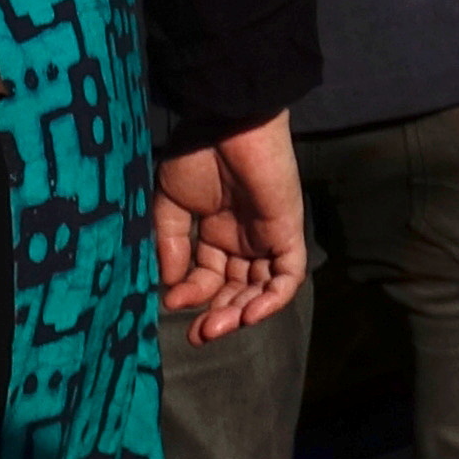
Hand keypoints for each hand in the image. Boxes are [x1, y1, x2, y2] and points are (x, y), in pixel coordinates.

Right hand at [155, 113, 310, 344]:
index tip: (170, 303)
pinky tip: (248, 315)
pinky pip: (288, 275)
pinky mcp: (288, 232)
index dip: (192, 296)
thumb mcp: (169, 205)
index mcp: (215, 234)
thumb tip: (170, 287)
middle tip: (199, 334)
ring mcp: (267, 237)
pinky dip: (272, 299)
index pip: (207, 278)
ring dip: (240, 314)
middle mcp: (242, 240)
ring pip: (261, 290)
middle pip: (235, 290)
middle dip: (218, 315)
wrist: (226, 124)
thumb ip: (171, 245)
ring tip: (216, 328)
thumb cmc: (197, 156)